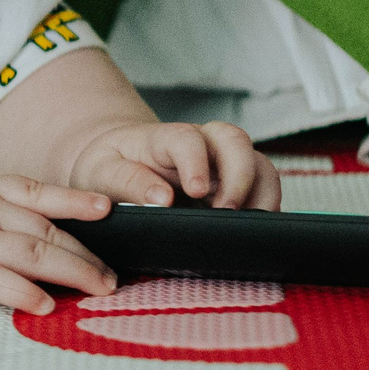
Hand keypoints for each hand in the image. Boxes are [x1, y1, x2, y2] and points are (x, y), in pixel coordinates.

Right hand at [0, 174, 115, 313]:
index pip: (38, 193)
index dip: (76, 201)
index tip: (106, 209)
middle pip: (49, 231)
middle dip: (86, 253)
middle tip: (111, 274)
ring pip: (37, 254)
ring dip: (75, 272)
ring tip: (100, 289)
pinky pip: (1, 283)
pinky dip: (28, 294)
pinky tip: (46, 306)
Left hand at [68, 120, 280, 210]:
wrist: (118, 167)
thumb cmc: (110, 168)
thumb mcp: (102, 173)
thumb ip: (127, 182)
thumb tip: (161, 199)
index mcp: (163, 138)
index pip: (186, 139)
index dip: (195, 162)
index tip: (195, 191)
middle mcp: (201, 143)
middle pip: (235, 141)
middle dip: (239, 175)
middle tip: (228, 212)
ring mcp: (221, 162)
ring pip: (258, 163)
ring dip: (261, 193)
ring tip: (249, 227)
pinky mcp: (234, 183)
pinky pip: (263, 187)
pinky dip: (266, 207)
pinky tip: (255, 231)